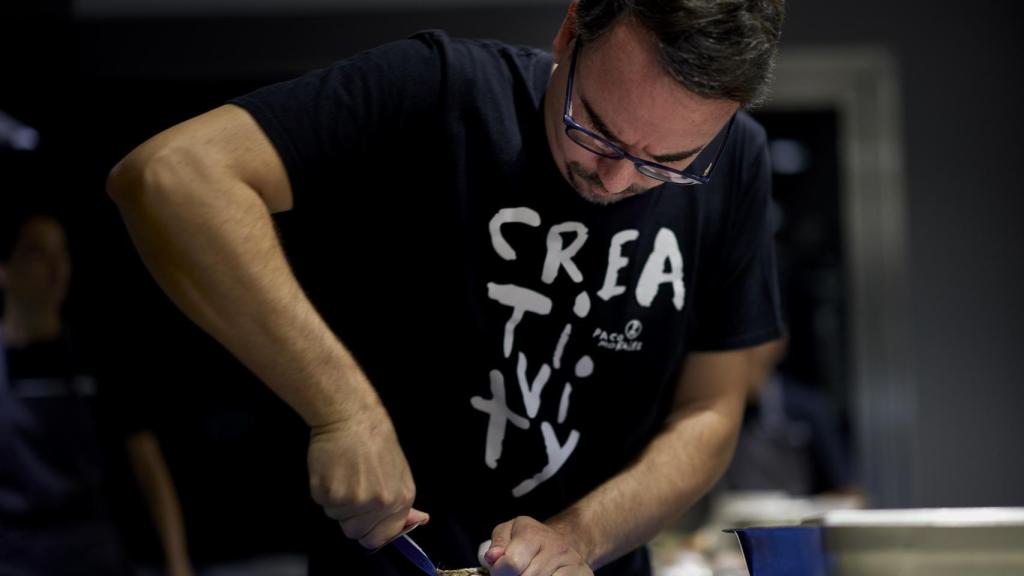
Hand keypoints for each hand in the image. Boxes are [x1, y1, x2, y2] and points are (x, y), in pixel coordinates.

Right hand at [307, 404, 428, 548]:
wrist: (352, 418)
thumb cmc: (374, 440)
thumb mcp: (399, 472)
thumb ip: (402, 503)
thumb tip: (419, 521)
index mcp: (401, 499)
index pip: (381, 537)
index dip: (368, 530)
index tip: (363, 519)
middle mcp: (381, 503)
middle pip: (354, 532)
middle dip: (349, 515)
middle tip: (352, 486)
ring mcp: (355, 500)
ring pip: (336, 517)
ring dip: (337, 500)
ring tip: (345, 473)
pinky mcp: (331, 493)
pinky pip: (321, 503)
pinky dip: (323, 488)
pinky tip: (334, 470)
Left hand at [483, 516, 592, 575]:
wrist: (561, 544)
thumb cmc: (529, 540)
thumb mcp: (509, 532)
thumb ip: (498, 543)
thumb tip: (493, 558)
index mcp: (533, 533)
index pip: (512, 563)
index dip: (501, 572)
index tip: (501, 570)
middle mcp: (556, 547)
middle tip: (518, 573)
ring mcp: (572, 563)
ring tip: (530, 574)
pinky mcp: (584, 575)